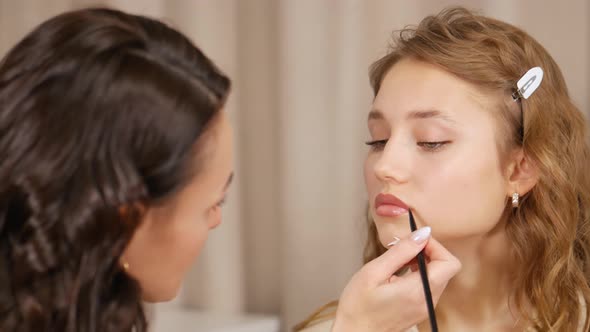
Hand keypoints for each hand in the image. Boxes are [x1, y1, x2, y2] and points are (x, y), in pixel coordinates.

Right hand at [332, 227, 460, 331]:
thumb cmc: (358, 306)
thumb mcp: (374, 272)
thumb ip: (401, 251)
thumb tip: (422, 233)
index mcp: (418, 291)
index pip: (449, 263)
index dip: (435, 246)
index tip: (414, 240)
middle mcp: (427, 301)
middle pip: (446, 268)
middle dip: (428, 251)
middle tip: (403, 247)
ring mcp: (425, 308)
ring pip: (439, 276)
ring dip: (423, 262)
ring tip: (398, 261)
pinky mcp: (420, 310)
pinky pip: (429, 286)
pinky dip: (419, 274)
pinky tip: (398, 273)